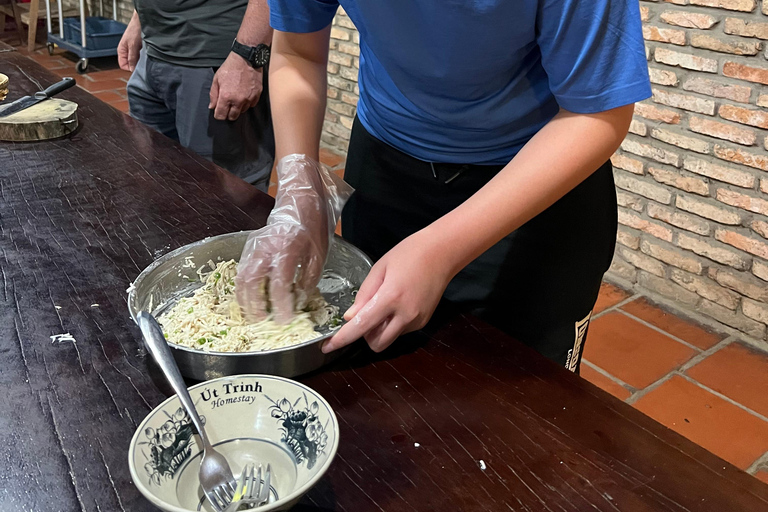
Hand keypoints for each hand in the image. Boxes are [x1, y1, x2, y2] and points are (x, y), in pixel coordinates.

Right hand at [117, 12, 141, 71]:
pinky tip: (148, 54)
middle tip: (143, 62)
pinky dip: (144, 57)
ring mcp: (133, 50)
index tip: (137, 67)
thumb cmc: (135, 29)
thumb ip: (131, 57)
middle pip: (130, 64)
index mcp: (121, 51)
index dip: (129, 68)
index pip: (123, 65)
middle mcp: (127, 51)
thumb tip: (131, 69)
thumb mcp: (133, 45)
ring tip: (145, 56)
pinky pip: (141, 56)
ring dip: (141, 60)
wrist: (142, 20)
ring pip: (136, 61)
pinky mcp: (139, 48)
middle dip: (136, 64)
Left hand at [209, 53, 262, 121]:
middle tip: (227, 106)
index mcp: (226, 97)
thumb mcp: (217, 79)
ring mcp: (249, 99)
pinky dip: (247, 103)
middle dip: (228, 114)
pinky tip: (244, 95)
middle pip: (232, 117)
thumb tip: (212, 107)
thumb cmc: (230, 68)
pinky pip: (251, 105)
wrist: (246, 59)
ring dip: (238, 108)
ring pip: (242, 111)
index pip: (221, 115)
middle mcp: (238, 101)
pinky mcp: (257, 96)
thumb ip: (213, 95)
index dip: (218, 114)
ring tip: (236, 98)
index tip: (218, 111)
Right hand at [236, 155, 351, 322]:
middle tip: (262, 322)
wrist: (299, 198)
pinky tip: (250, 299)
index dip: (280, 305)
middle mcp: (265, 248)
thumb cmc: (312, 225)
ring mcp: (254, 246)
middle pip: (251, 282)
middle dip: (254, 306)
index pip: (278, 284)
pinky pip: (241, 270)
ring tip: (253, 315)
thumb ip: (308, 278)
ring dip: (244, 299)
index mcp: (286, 248)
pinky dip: (243, 287)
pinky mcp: (249, 246)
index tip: (284, 320)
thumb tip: (299, 300)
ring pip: (241, 277)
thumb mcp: (318, 253)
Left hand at [322, 232, 453, 353]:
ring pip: (388, 338)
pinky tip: (399, 303)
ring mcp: (416, 321)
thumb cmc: (409, 254)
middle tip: (364, 314)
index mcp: (390, 298)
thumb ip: (363, 295)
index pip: (361, 326)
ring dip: (379, 330)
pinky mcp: (423, 322)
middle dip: (365, 335)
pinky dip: (393, 324)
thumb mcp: (379, 268)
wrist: (442, 253)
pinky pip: (400, 331)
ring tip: (384, 303)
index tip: (326, 347)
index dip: (342, 339)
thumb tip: (349, 317)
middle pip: (376, 343)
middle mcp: (405, 315)